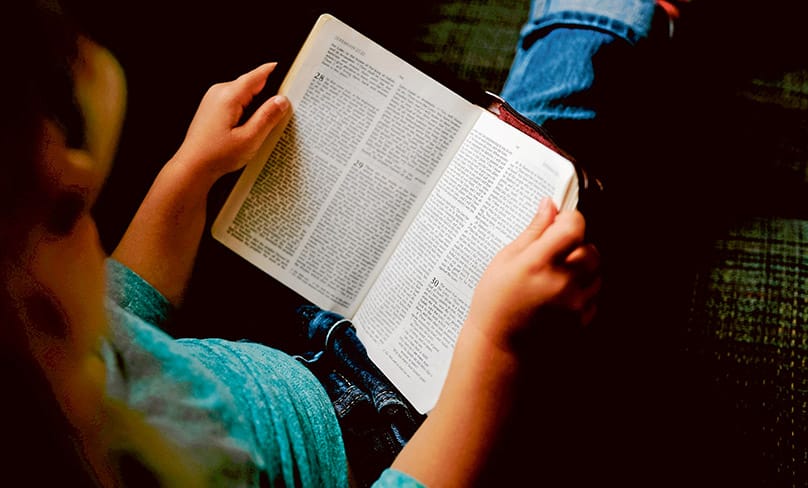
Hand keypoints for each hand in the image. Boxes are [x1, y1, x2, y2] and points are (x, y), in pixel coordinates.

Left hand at [170, 62, 289, 180]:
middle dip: (268, 96)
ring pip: (245, 94)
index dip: (276, 72)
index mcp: (229, 96)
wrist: (193, 166)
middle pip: (252, 84)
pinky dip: (246, 111)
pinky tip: (248, 129)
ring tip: (260, 128)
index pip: (258, 75)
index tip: (290, 73)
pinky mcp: (213, 107)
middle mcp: (219, 92)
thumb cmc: (216, 155)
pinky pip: (236, 101)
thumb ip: (267, 117)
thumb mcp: (249, 139)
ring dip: (256, 106)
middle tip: (280, 114)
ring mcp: (214, 98)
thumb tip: (282, 100)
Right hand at [465, 197, 600, 354]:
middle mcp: (561, 283)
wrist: (500, 348)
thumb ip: (533, 232)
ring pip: (597, 271)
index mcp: (538, 263)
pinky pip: (595, 295)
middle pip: (590, 248)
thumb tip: (549, 206)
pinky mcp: (583, 320)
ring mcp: (575, 304)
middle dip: (576, 245)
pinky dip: (583, 290)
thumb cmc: (495, 305)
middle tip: (554, 254)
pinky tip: (560, 296)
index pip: (574, 226)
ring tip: (556, 277)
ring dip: (582, 268)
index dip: (568, 219)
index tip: (558, 223)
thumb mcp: (505, 260)